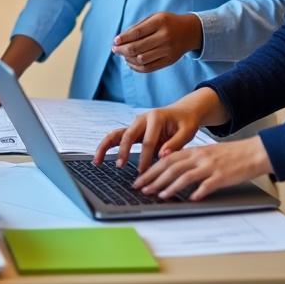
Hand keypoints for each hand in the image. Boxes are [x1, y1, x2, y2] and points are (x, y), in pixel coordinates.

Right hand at [94, 96, 208, 173]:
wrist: (183, 112)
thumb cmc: (186, 122)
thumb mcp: (187, 131)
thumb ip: (176, 144)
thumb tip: (163, 156)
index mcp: (155, 117)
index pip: (148, 141)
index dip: (145, 158)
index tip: (144, 172)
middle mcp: (141, 118)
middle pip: (127, 135)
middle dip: (123, 151)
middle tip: (120, 166)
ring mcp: (135, 124)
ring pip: (116, 134)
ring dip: (105, 147)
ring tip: (97, 162)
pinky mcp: (132, 130)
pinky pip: (116, 137)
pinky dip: (107, 147)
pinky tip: (100, 159)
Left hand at [112, 12, 202, 72]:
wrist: (191, 31)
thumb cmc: (167, 23)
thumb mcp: (154, 17)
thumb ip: (138, 26)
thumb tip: (120, 39)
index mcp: (160, 22)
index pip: (137, 32)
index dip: (124, 38)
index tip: (115, 41)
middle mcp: (165, 36)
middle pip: (138, 48)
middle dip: (122, 50)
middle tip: (115, 49)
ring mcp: (168, 50)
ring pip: (141, 59)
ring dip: (128, 59)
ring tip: (123, 55)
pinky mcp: (169, 61)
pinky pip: (149, 68)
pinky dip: (136, 67)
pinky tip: (130, 62)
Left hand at [131, 137, 271, 200]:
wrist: (253, 152)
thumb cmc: (230, 155)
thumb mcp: (206, 154)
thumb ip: (190, 162)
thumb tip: (172, 174)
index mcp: (194, 151)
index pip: (166, 159)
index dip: (150, 169)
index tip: (139, 179)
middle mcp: (199, 157)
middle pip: (170, 167)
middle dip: (153, 179)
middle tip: (141, 188)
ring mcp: (210, 167)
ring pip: (184, 176)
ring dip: (170, 187)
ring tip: (159, 195)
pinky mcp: (222, 177)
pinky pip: (207, 185)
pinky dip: (197, 193)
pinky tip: (189, 200)